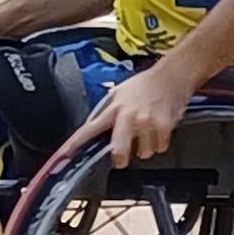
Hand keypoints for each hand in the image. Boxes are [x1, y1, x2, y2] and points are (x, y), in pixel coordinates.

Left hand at [55, 62, 197, 168]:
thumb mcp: (119, 92)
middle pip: (118, 148)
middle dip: (120, 157)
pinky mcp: (163, 126)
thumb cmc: (145, 84)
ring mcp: (146, 122)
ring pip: (143, 152)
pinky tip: (158, 130)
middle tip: (121, 158)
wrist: (170, 76)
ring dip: (145, 147)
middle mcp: (127, 116)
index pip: (89, 129)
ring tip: (147, 131)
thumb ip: (107, 110)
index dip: (74, 144)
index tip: (63, 155)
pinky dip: (159, 143)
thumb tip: (94, 124)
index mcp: (113, 108)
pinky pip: (159, 148)